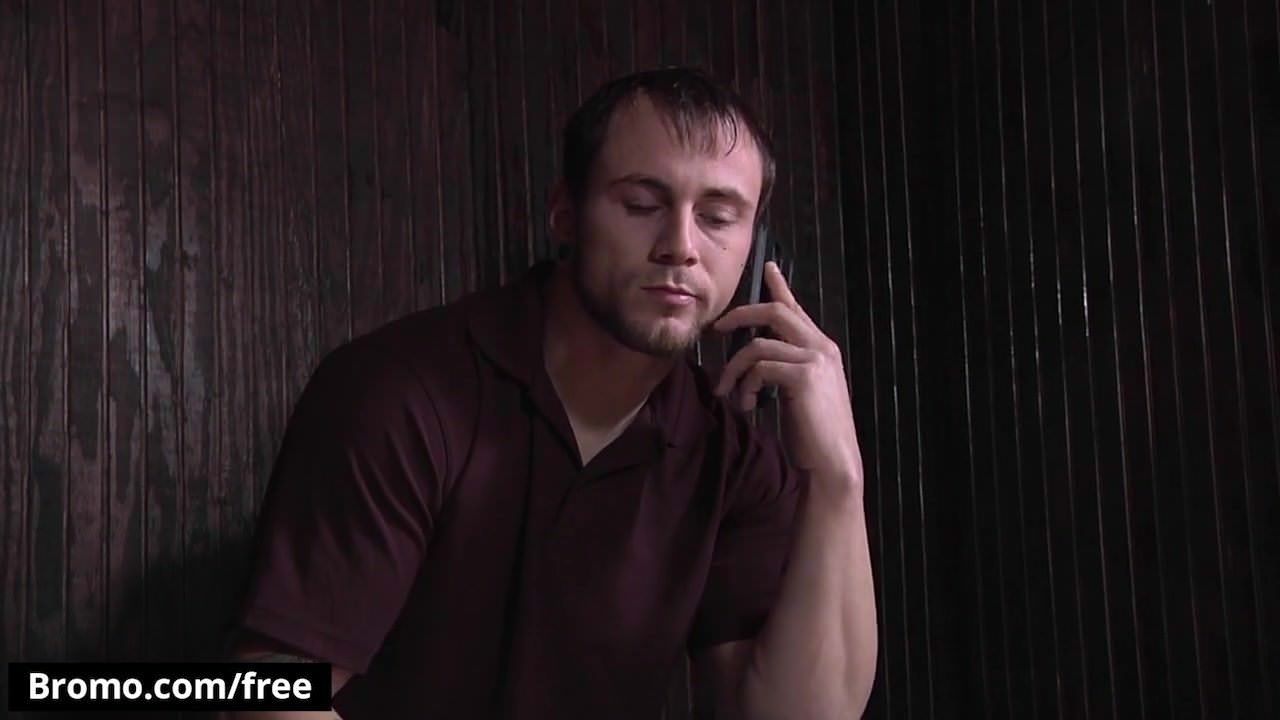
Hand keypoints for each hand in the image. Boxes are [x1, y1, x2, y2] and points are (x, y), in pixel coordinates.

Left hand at [712, 262, 863, 494]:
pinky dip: (746, 385)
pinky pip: (760, 366)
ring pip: (758, 344)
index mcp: (822, 348)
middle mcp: (821, 347)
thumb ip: (784, 369)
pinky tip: (749, 405)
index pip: (795, 308)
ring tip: (729, 393)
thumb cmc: (812, 434)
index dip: (779, 285)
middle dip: (739, 316)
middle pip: (773, 311)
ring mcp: (815, 359)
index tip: (768, 267)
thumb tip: (755, 359)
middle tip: (717, 329)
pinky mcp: (804, 375)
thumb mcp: (796, 393)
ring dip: (735, 369)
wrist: (831, 463)